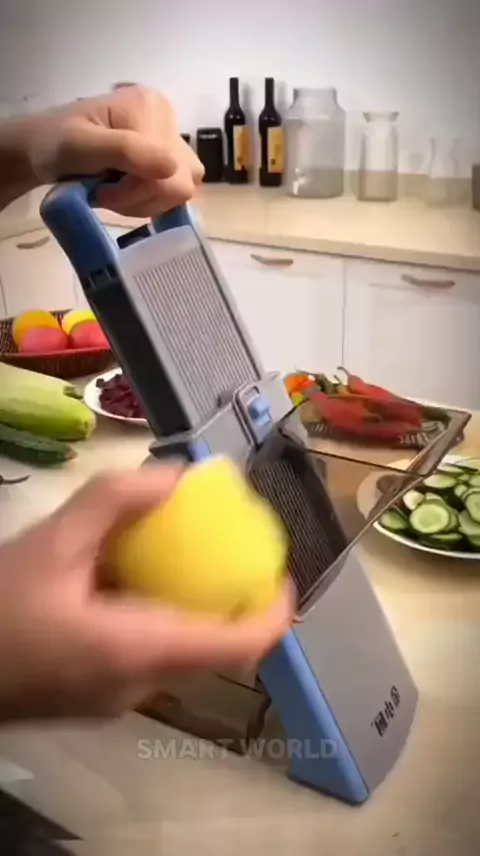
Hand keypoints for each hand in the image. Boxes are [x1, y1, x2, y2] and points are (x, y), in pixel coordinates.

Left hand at [0, 86, 203, 214]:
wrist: (42, 149)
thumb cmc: (54, 144)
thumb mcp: (81, 146)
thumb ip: (126, 151)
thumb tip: (172, 168)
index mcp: (151, 106)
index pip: (171, 172)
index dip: (136, 192)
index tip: (100, 190)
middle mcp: (168, 119)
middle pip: (181, 183)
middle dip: (141, 198)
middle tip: (106, 192)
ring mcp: (171, 140)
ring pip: (179, 192)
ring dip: (144, 201)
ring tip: (112, 190)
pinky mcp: (168, 158)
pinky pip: (173, 194)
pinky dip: (147, 201)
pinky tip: (125, 191)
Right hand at [0, 467, 293, 721]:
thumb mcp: (50, 542)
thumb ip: (114, 502)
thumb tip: (180, 477)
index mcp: (137, 651)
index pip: (236, 646)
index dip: (274, 612)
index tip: (284, 571)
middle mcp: (139, 686)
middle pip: (217, 651)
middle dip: (239, 603)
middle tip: (236, 549)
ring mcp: (119, 699)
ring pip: (186, 656)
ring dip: (204, 611)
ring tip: (195, 557)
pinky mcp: (99, 697)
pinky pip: (154, 659)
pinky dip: (169, 621)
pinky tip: (141, 582)